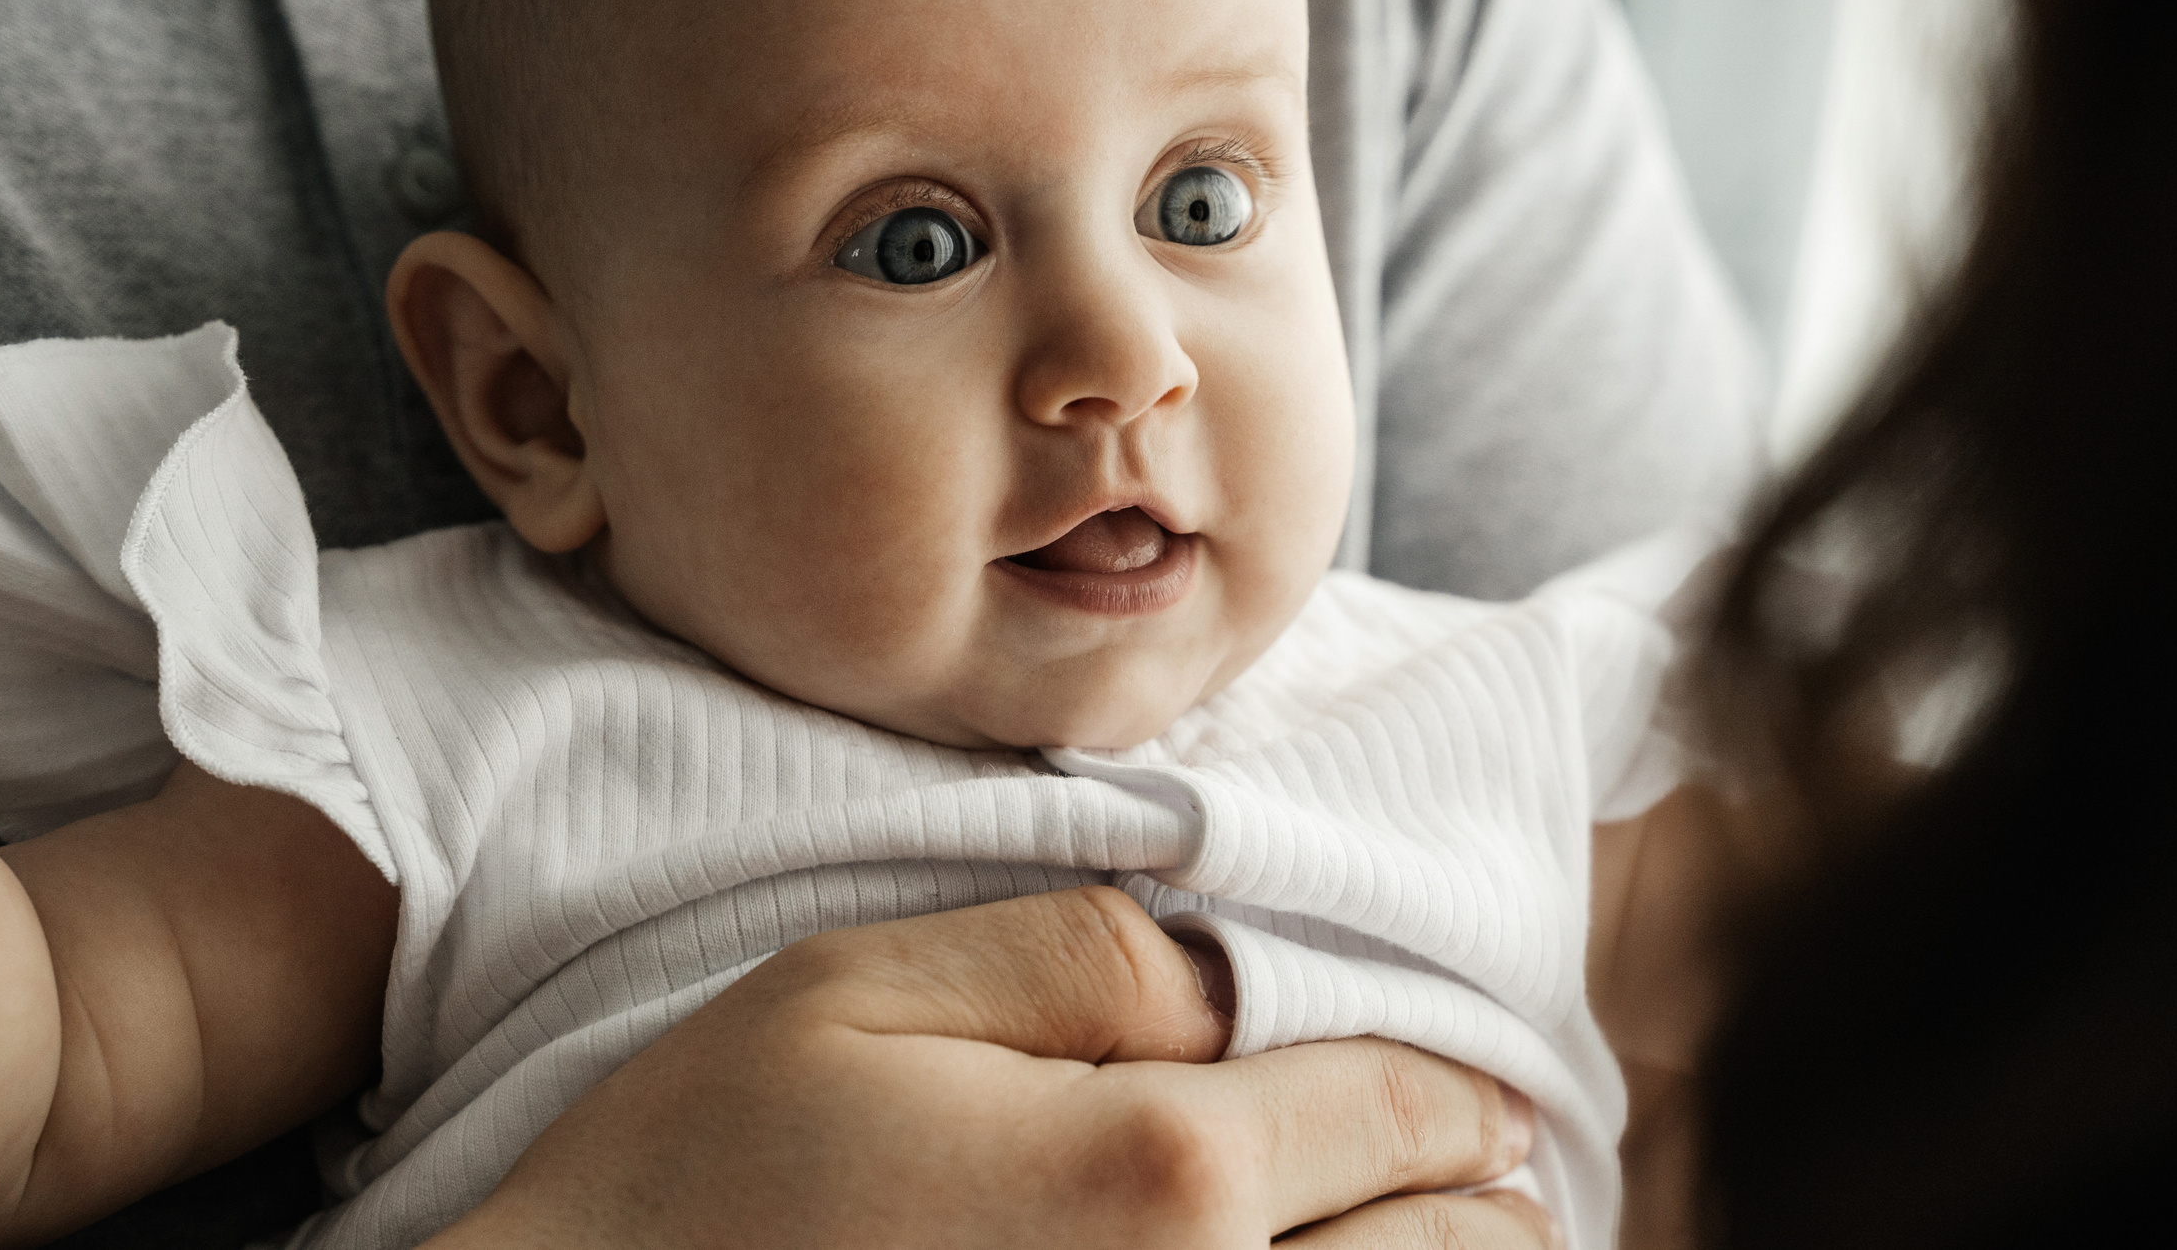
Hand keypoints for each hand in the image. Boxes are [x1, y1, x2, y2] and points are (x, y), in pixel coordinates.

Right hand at [442, 886, 1549, 1248]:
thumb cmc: (697, 1184)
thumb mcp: (858, 992)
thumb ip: (1081, 955)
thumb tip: (1248, 978)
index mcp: (1160, 1178)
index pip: (1403, 1104)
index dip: (1454, 1078)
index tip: (1470, 1080)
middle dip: (1478, 1193)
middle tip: (1459, 1160)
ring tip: (1412, 1239)